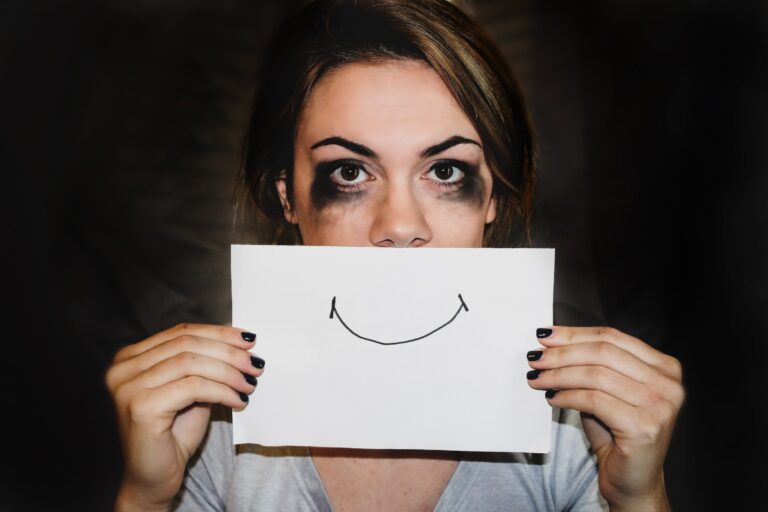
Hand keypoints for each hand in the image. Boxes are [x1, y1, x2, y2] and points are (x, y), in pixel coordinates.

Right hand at [105, 323, 264, 510]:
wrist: (154, 479)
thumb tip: (240, 343)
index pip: (181, 333)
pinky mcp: (141, 407)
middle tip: (256, 365)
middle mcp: (123, 368)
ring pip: (192, 363)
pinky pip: (194, 387)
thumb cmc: (173, 436)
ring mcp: (128, 387)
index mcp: (131, 358)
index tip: (250, 340)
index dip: (219, 333)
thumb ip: (204, 364)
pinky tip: (238, 401)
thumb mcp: (191, 390)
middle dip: (229, 352)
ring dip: (229, 372)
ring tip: (250, 384)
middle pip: (187, 345)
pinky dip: (222, 391)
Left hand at [526, 326, 683, 510]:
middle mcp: (668, 384)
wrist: (633, 482)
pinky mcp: (644, 427)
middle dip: (563, 353)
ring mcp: (660, 405)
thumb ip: (590, 365)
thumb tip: (550, 343)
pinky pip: (594, 400)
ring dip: (559, 374)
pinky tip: (551, 398)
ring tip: (537, 378)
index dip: (574, 334)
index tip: (545, 336)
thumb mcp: (606, 391)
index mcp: (664, 367)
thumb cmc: (617, 435)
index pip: (612, 337)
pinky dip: (567, 396)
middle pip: (603, 352)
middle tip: (535, 358)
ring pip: (596, 375)